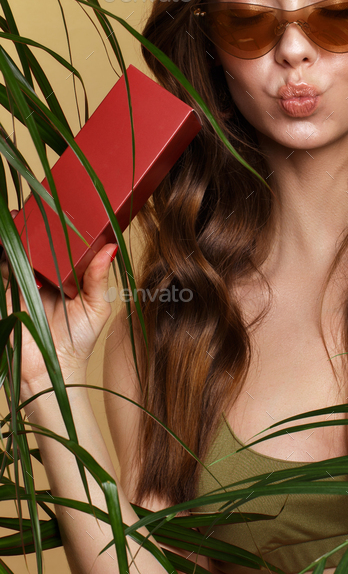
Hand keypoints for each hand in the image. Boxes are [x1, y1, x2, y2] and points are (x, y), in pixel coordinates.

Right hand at [0, 209, 117, 398]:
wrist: (52, 369)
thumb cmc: (78, 341)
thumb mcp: (96, 307)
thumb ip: (99, 278)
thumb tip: (111, 247)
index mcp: (64, 274)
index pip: (61, 244)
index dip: (61, 224)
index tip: (65, 203)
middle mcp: (42, 274)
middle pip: (35, 240)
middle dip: (33, 221)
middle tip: (36, 204)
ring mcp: (21, 280)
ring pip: (15, 247)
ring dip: (16, 231)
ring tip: (19, 215)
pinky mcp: (6, 290)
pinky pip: (3, 265)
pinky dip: (4, 251)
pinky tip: (6, 240)